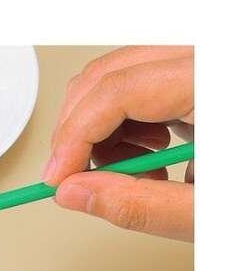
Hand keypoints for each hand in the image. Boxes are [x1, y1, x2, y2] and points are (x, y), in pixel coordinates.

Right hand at [43, 46, 193, 240]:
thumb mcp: (212, 212)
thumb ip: (138, 205)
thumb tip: (76, 193)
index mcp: (214, 81)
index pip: (114, 92)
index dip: (72, 139)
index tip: (57, 179)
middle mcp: (206, 58)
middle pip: (105, 77)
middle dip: (77, 133)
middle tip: (75, 178)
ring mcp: (201, 63)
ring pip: (115, 79)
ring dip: (101, 131)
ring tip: (132, 172)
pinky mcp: (196, 77)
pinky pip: (136, 86)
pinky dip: (125, 126)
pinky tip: (149, 155)